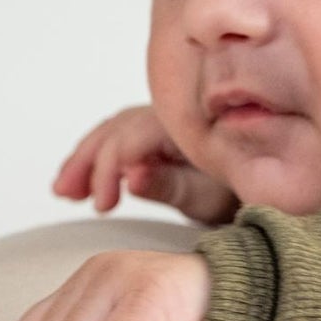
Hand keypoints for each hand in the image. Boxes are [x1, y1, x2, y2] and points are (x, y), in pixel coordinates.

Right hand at [55, 104, 240, 225]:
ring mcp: (157, 122)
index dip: (109, 170)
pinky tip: (77, 178)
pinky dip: (93, 156)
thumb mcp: (206, 196)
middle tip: (69, 194)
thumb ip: (168, 185)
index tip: (102, 204)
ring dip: (82, 160)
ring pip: (110, 132)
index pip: (132, 138)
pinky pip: (115, 137)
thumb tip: (131, 176)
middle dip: (87, 162)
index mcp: (182, 127)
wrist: (256, 181)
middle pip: (115, 131)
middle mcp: (167, 117)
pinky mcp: (151, 133)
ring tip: (64, 190)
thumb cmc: (235, 193)